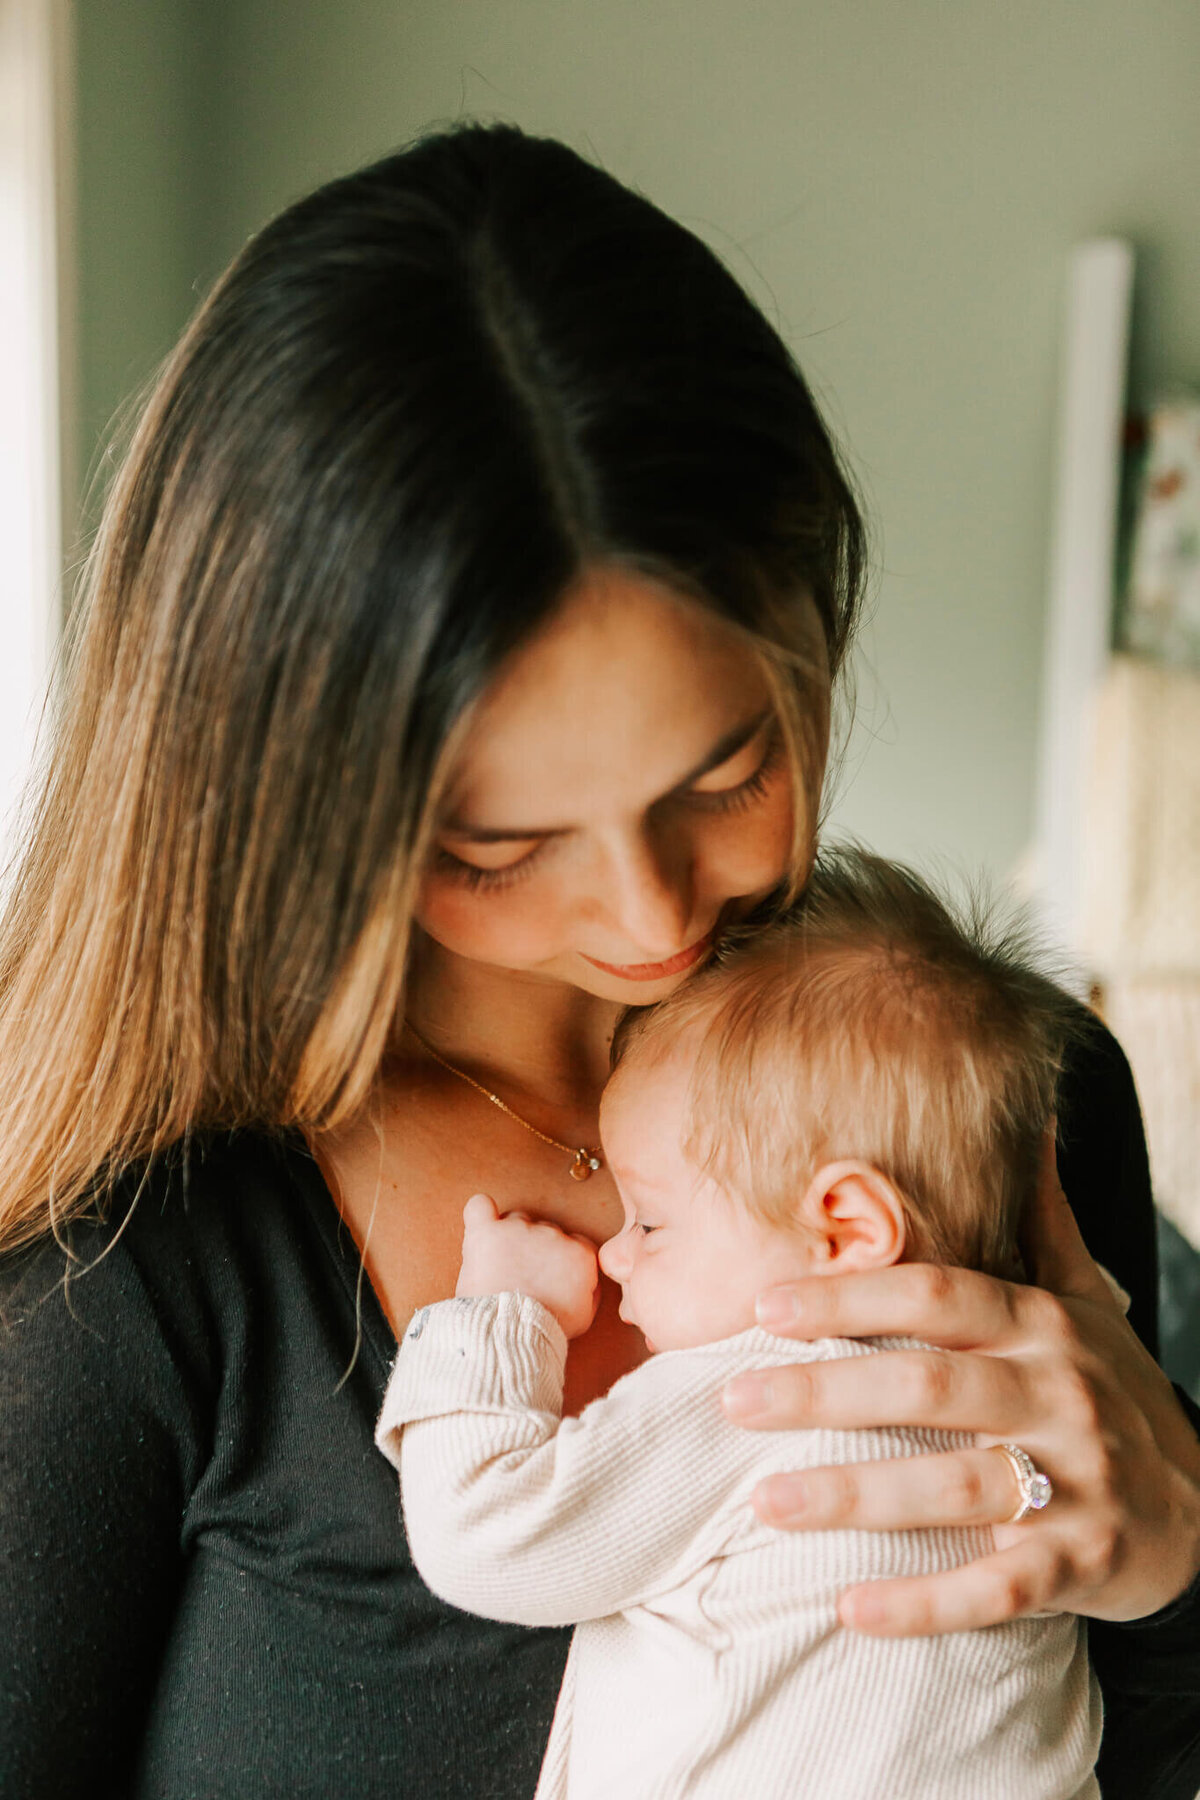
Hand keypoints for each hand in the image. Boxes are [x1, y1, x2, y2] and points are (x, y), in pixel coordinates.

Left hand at [456, 1194, 599, 1339]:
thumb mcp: (583, 1316)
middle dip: (532, 1249)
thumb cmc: (544, 1328)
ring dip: (508, 1238)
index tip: (545, 1275)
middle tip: (520, 1277)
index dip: (557, 1259)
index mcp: (579, 1253)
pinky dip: (480, 1214)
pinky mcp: (488, 1232)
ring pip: (514, 1220)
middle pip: (543, 1229)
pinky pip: (481, 1207)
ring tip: (499, 1268)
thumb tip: (588, 1277)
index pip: (572, 1242)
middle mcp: (553, 1234)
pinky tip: (482, 1226)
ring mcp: (520, 1229)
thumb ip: (590, 1289)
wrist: (510, 1333)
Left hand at [722, 1136, 1199, 1635]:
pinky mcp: (1084, 1566)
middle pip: (927, 1385)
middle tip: (731, 1401)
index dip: (849, 1296)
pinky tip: (849, 1612)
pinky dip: (924, 1604)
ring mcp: (1075, 1483)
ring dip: (854, 1498)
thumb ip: (1042, 1220)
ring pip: (953, 1486)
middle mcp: (1058, 1395)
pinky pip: (998, 1588)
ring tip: (763, 1504)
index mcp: (1041, 1325)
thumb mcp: (1084, 1301)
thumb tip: (1035, 1118)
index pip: (935, 1296)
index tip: (763, 1306)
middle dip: (823, 1392)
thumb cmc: (1111, 1391)